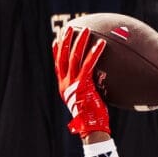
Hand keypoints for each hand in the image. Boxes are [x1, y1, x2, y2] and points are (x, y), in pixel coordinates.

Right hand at [52, 18, 109, 137]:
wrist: (90, 128)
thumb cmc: (91, 117)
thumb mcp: (84, 101)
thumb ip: (85, 90)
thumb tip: (95, 84)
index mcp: (63, 87)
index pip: (58, 65)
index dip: (56, 52)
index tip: (56, 40)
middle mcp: (65, 83)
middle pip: (63, 57)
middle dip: (66, 41)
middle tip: (70, 28)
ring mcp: (72, 83)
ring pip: (74, 57)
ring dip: (80, 42)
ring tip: (86, 30)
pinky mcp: (82, 84)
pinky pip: (88, 64)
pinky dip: (94, 53)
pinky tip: (101, 44)